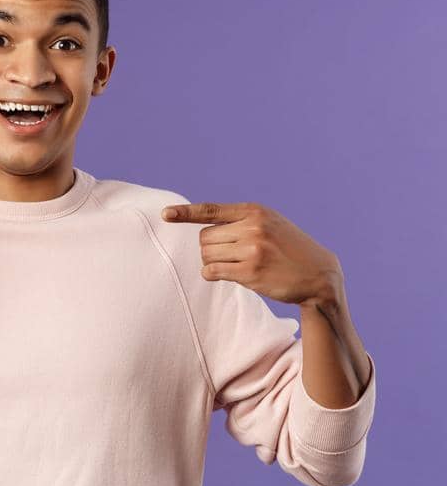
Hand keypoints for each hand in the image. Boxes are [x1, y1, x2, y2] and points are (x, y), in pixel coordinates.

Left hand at [162, 202, 342, 306]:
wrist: (319, 275)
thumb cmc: (289, 249)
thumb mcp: (270, 224)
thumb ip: (240, 221)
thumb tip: (202, 226)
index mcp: (255, 211)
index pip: (211, 210)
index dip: (185, 213)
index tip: (165, 214)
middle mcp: (252, 227)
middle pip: (204, 238)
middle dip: (210, 248)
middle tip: (230, 255)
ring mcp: (252, 250)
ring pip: (206, 255)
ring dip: (213, 262)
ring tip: (235, 265)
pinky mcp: (251, 272)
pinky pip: (213, 271)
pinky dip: (213, 274)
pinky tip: (227, 275)